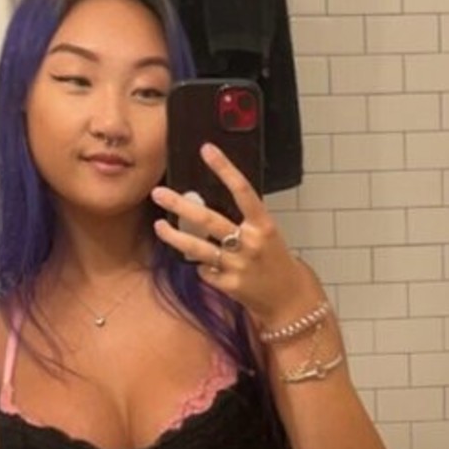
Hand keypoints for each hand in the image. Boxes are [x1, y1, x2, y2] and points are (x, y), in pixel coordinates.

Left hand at [152, 144, 315, 331]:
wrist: (289, 299)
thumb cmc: (275, 261)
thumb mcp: (267, 235)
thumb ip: (244, 221)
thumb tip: (207, 205)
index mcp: (264, 225)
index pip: (243, 190)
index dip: (225, 168)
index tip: (207, 150)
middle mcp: (251, 243)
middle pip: (208, 220)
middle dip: (180, 205)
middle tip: (159, 192)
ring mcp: (238, 265)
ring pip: (197, 248)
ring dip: (174, 237)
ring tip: (160, 227)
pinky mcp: (228, 285)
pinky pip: (205, 270)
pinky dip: (203, 266)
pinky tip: (208, 265)